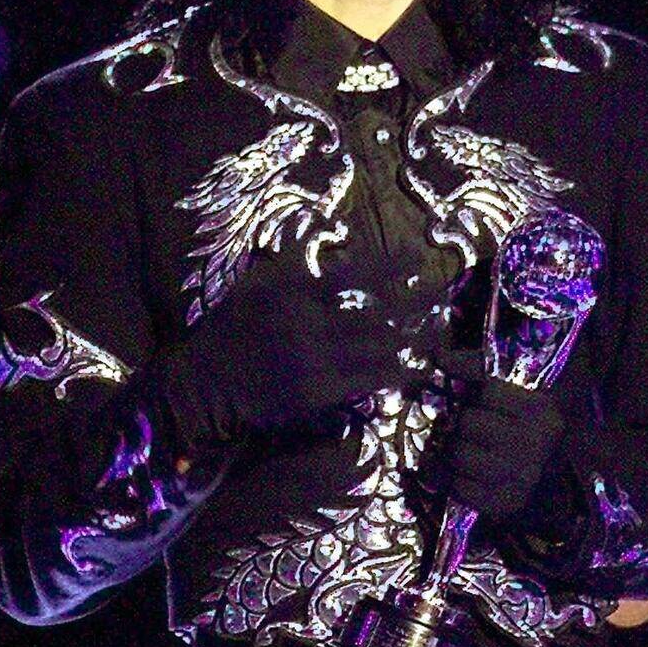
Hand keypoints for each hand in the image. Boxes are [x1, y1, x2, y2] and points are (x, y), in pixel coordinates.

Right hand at [154, 261, 422, 447]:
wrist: (202, 385)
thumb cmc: (227, 334)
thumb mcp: (253, 288)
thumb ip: (290, 270)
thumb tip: (326, 254)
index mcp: (292, 290)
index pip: (351, 273)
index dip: (390, 267)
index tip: (419, 258)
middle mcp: (305, 321)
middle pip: (373, 311)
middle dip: (414, 304)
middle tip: (445, 295)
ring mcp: (311, 359)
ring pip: (375, 347)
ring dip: (412, 340)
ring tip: (440, 331)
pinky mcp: (315, 393)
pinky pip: (364, 381)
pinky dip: (393, 373)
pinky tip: (416, 369)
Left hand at [436, 346, 565, 518]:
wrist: (554, 491)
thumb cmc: (527, 433)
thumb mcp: (517, 396)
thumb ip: (479, 370)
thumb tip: (437, 355)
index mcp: (540, 411)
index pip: (485, 389)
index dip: (464, 381)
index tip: (448, 371)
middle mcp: (534, 443)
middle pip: (466, 422)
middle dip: (460, 423)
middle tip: (466, 428)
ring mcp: (519, 478)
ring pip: (456, 454)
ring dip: (451, 451)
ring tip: (462, 450)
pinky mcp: (503, 505)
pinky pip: (456, 487)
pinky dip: (453, 480)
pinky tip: (464, 475)